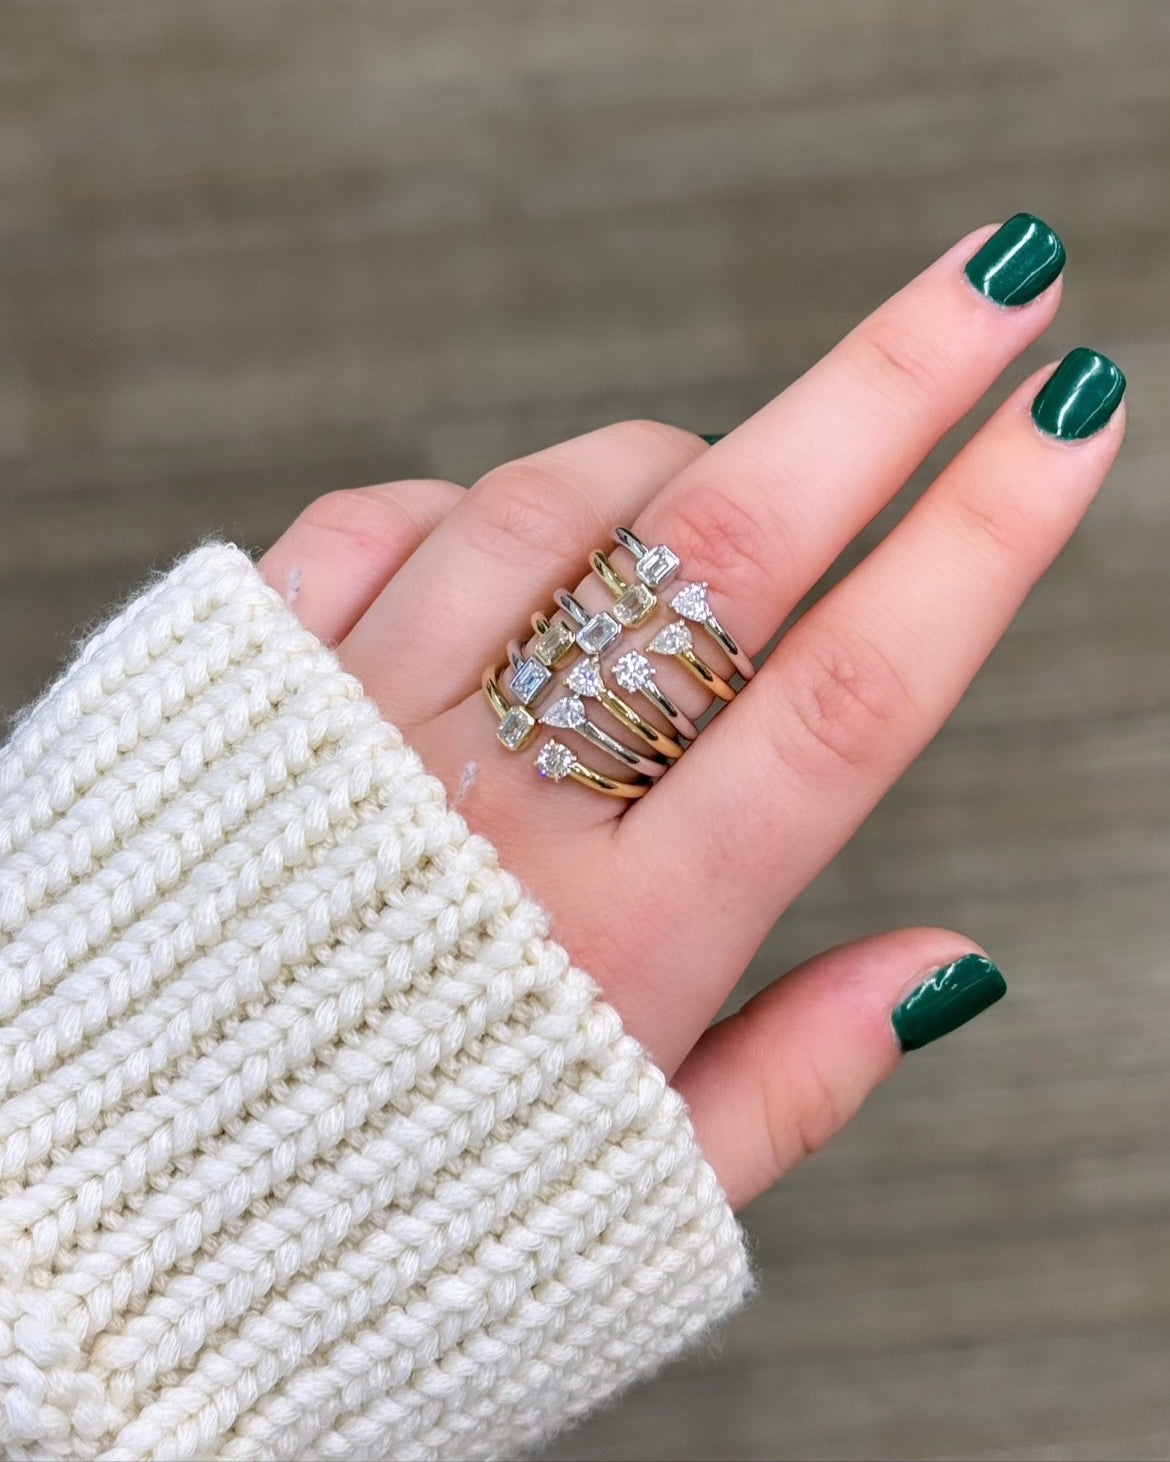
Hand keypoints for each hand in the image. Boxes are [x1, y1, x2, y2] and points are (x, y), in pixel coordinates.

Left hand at [260, 219, 1123, 1211]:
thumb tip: (958, 960)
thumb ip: (800, 1077)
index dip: (978, 541)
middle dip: (885, 389)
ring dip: (658, 466)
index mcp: (623, 942)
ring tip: (695, 503)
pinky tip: (496, 558)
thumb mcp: (631, 1198)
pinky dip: (462, 508)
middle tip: (996, 277)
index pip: (846, 699)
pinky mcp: (240, 694)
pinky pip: (377, 523)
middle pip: (724, 553)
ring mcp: (357, 730)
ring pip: (550, 505)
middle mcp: (496, 812)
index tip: (1072, 412)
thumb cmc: (388, 1222)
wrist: (111, 1215)